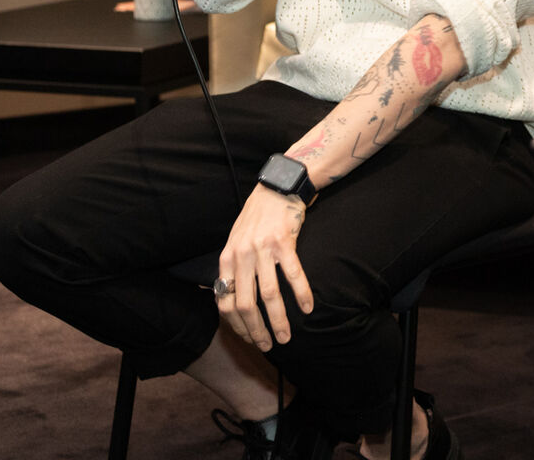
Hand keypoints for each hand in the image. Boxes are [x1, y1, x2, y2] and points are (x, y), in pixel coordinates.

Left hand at [215, 184, 312, 350]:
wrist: (276, 187)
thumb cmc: (257, 217)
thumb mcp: (235, 241)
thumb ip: (233, 268)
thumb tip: (229, 298)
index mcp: (227, 259)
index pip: (225, 302)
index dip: (236, 326)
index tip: (249, 339)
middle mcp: (242, 255)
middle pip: (246, 304)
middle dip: (256, 331)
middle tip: (268, 346)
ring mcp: (263, 249)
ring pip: (269, 294)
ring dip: (278, 320)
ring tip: (287, 337)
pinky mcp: (284, 241)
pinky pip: (293, 274)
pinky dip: (301, 294)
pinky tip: (308, 308)